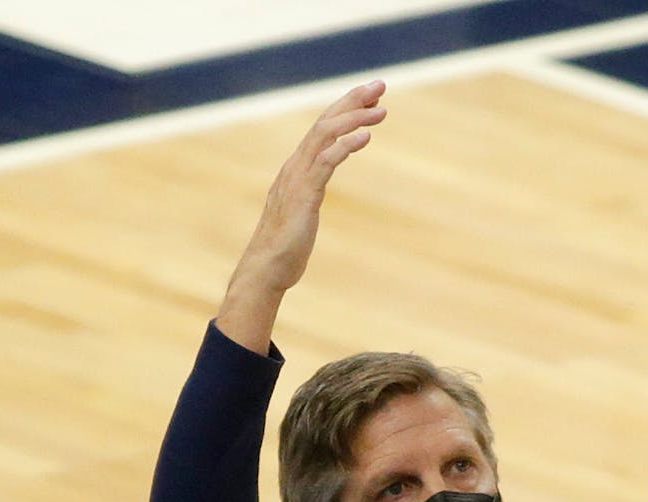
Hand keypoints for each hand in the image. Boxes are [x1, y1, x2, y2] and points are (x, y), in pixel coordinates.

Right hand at [216, 80, 386, 351]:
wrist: (266, 271)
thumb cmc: (285, 248)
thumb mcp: (300, 213)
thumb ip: (308, 194)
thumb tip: (314, 190)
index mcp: (296, 169)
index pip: (322, 128)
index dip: (345, 108)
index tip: (370, 96)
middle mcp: (295, 167)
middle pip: (325, 122)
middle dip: (352, 100)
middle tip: (379, 85)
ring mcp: (298, 179)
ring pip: (326, 135)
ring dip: (355, 118)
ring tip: (381, 110)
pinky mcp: (304, 195)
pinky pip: (326, 162)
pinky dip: (346, 145)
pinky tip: (366, 136)